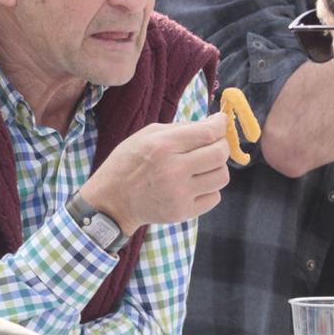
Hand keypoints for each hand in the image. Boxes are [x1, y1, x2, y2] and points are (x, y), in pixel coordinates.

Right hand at [79, 116, 230, 235]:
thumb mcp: (146, 135)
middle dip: (222, 145)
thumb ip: (181, 128)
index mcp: (163, 146)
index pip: (207, 133)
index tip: (220, 122)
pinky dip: (209, 189)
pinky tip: (194, 185)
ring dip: (216, 168)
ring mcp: (179, 194)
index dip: (220, 125)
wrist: (112, 201)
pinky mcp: (183, 212)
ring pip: (221, 177)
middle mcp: (173, 170)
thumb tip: (214, 124)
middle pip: (220, 155)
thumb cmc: (128, 163)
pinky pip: (214, 197)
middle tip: (214, 144)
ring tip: (202, 166)